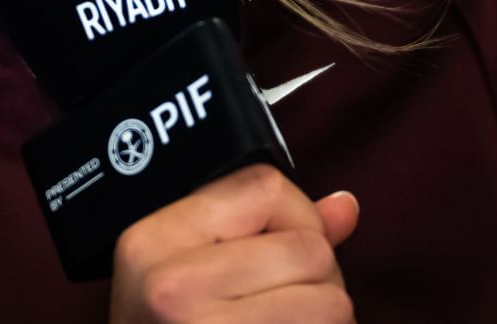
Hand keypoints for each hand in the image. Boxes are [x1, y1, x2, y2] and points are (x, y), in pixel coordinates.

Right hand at [108, 164, 357, 322]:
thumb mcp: (186, 277)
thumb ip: (265, 232)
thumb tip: (345, 206)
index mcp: (150, 242)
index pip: (264, 186)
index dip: (292, 217)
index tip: (278, 250)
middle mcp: (172, 287)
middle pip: (309, 247)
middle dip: (317, 279)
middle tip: (281, 307)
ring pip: (331, 302)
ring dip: (326, 321)